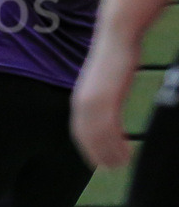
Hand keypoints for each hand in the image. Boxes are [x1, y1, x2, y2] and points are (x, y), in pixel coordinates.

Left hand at [70, 39, 137, 167]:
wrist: (116, 39)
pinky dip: (116, 145)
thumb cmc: (114, 58)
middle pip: (86, 137)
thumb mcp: (103, 81)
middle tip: (111, 167)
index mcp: (80, 98)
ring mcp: (94, 101)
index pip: (78, 130)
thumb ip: (102, 96)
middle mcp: (82, 102)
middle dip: (97, 154)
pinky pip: (110, 130)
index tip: (96, 160)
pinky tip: (127, 153)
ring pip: (98, 137)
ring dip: (109, 153)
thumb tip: (107, 106)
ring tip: (121, 164)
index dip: (87, 147)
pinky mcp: (108, 99)